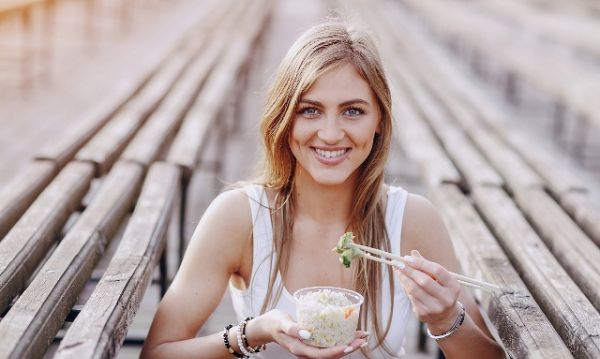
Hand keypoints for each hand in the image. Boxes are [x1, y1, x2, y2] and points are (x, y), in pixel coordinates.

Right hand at [251, 309, 367, 357]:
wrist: (268, 326)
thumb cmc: (274, 323)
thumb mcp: (281, 323)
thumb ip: (293, 328)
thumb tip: (308, 334)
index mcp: (300, 349)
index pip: (322, 355)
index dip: (337, 351)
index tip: (349, 346)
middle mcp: (308, 352)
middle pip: (331, 354)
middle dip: (349, 348)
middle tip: (363, 338)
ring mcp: (311, 348)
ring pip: (333, 350)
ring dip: (349, 344)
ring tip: (363, 336)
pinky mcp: (313, 343)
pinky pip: (330, 343)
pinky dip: (341, 339)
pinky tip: (351, 332)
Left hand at [394, 250, 460, 332]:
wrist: (445, 316)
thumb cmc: (441, 290)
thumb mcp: (439, 278)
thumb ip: (427, 265)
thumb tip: (412, 253)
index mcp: (453, 286)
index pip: (437, 271)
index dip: (421, 263)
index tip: (407, 257)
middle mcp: (447, 298)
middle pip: (424, 281)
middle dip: (409, 270)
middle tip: (398, 263)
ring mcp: (435, 308)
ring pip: (414, 290)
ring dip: (403, 278)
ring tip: (397, 270)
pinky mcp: (424, 314)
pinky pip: (411, 297)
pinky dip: (405, 287)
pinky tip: (402, 280)